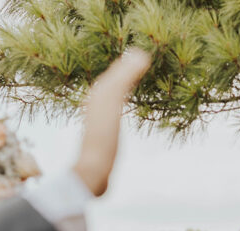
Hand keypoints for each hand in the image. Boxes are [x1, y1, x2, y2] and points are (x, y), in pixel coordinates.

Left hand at [73, 49, 150, 196]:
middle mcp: (95, 103)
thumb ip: (124, 76)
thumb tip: (140, 52)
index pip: (116, 70)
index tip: (145, 54)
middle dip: (126, 72)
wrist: (94, 168)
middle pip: (113, 82)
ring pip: (113, 97)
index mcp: (97, 93)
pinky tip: (124, 111)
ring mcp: (98, 119)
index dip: (130, 61)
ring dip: (124, 88)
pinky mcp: (103, 134)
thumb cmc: (103, 135)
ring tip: (136, 83)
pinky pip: (115, 112)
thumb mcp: (114, 100)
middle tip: (143, 63)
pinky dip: (122, 105)